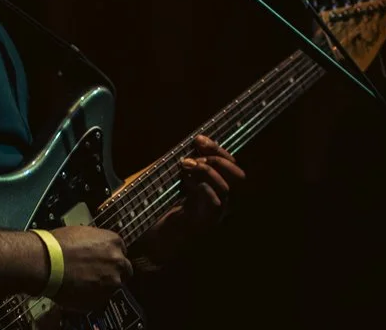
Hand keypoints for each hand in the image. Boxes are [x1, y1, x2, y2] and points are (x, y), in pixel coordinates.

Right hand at [47, 224, 130, 311]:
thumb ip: (97, 243)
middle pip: (123, 270)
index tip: (104, 261)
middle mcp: (117, 261)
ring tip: (84, 283)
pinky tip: (79, 291)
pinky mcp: (100, 299)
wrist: (47, 262)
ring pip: (112, 286)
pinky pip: (100, 300)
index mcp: (114, 242)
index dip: (111, 258)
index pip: (121, 252)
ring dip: (102, 286)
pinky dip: (92, 298)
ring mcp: (111, 281)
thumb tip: (96, 249)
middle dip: (112, 273)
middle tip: (97, 274)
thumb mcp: (83, 233)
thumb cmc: (58, 246)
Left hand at [136, 135, 245, 264]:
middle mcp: (218, 204)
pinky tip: (185, 183)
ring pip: (226, 188)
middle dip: (218, 157)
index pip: (228, 166)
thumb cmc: (156, 217)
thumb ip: (182, 169)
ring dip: (207, 171)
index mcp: (212, 191)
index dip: (216, 148)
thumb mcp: (168, 186)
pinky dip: (202, 187)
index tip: (198, 138)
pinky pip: (214, 203)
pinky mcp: (204, 226)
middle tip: (194, 153)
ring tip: (185, 166)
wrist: (147, 248)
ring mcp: (213, 217)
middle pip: (237, 175)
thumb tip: (187, 146)